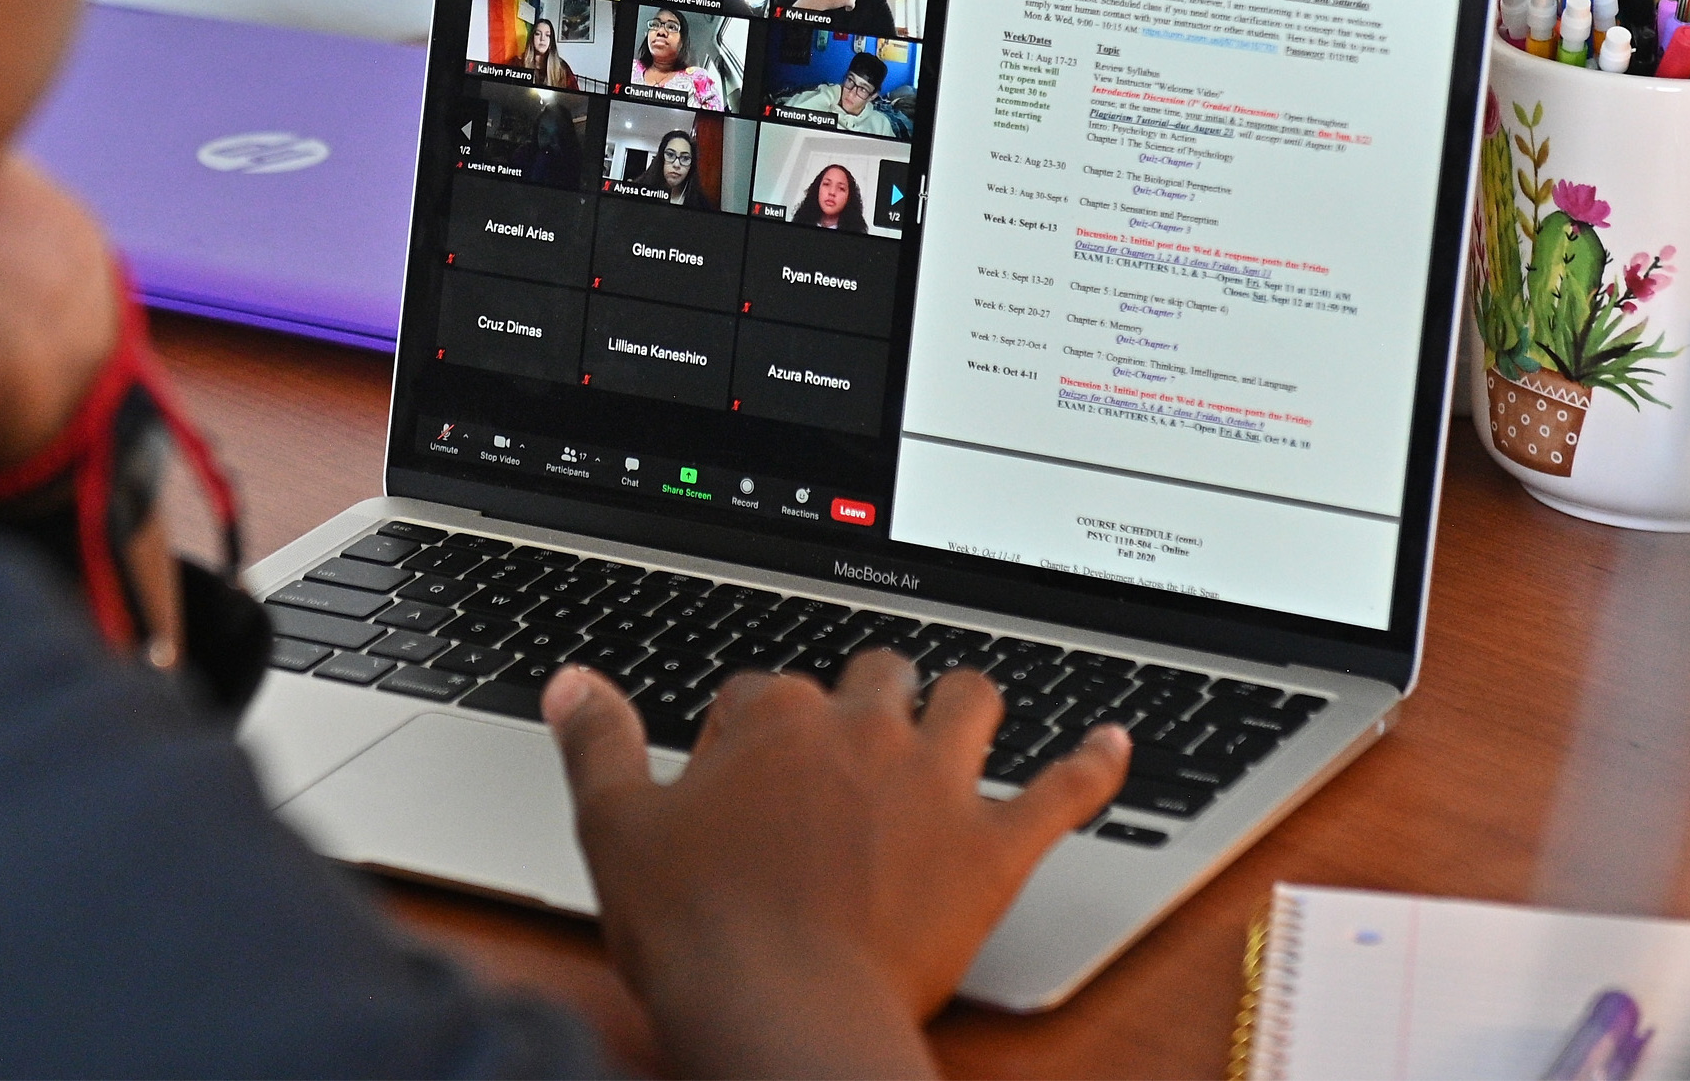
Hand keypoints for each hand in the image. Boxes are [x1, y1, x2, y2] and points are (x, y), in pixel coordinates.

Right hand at [545, 653, 1129, 1077]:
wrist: (780, 1013)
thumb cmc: (699, 933)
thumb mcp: (617, 829)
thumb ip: (598, 743)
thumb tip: (573, 683)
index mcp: (775, 716)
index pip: (767, 688)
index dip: (754, 727)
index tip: (743, 771)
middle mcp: (863, 729)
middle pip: (876, 675)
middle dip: (867, 694)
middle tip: (849, 743)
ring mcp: (934, 783)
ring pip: (970, 701)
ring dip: (966, 703)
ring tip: (960, 714)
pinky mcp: (993, 846)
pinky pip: (1063, 789)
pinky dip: (1094, 762)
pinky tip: (1116, 740)